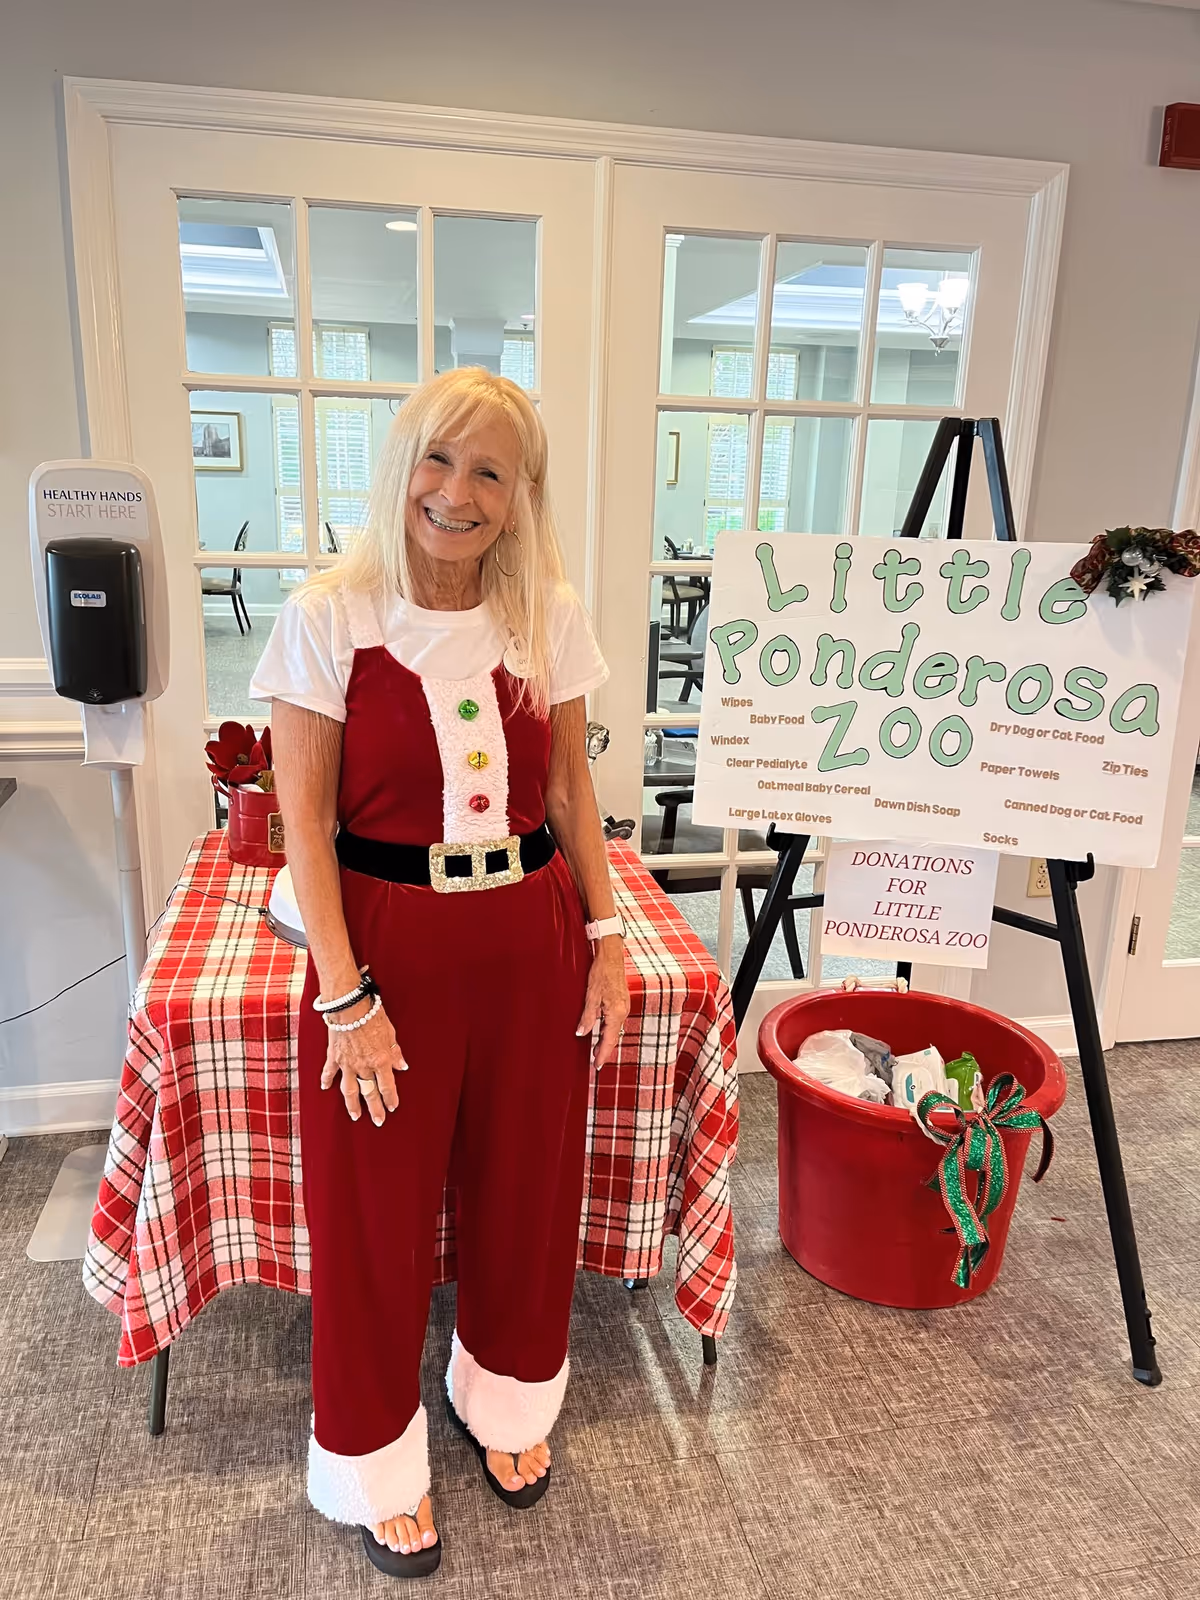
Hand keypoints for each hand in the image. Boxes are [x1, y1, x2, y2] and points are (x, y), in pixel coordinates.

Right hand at [320, 997, 405, 1125]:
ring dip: (352, 1104)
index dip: (391, 1098)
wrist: (349, 1005)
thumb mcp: (390, 1032)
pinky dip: (326, 1080)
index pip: (387, 1086)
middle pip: (370, 1093)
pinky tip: (324, 1088)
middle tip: (378, 1121)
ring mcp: (347, 1063)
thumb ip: (395, 1051)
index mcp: (380, 1060)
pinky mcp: (334, 1056)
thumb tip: (402, 1066)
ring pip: (349, 1090)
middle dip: (375, 1108)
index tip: (393, 1107)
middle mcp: (364, 1066)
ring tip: (355, 1115)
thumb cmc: (372, 1014)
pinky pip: (329, 1072)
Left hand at [575, 937, 629, 1069]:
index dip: (602, 1054)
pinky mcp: (622, 1001)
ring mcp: (624, 1006)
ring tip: (596, 1049)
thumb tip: (581, 1033)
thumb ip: (587, 1017)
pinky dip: (609, 1029)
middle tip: (595, 1061)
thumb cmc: (601, 972)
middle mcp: (623, 1011)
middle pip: (613, 1037)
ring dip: (606, 1039)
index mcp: (616, 1013)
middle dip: (604, 1050)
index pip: (609, 1040)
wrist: (611, 955)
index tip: (597, 1065)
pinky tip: (601, 1029)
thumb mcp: (591, 996)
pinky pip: (616, 1021)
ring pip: (615, 1029)